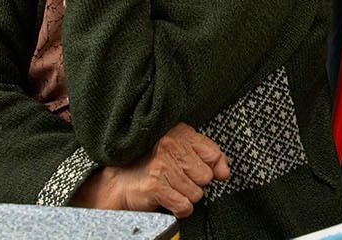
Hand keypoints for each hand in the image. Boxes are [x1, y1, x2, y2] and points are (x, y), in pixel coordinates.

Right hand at [73, 124, 230, 216]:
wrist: (117, 182)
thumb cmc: (149, 165)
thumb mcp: (179, 152)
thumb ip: (206, 157)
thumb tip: (225, 171)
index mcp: (179, 133)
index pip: (213, 153)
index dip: (208, 167)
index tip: (195, 170)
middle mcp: (171, 145)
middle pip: (205, 176)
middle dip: (194, 184)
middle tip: (177, 180)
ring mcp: (162, 166)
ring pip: (196, 193)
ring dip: (185, 196)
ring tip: (170, 189)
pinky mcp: (155, 185)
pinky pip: (184, 205)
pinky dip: (179, 208)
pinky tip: (169, 200)